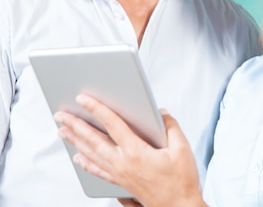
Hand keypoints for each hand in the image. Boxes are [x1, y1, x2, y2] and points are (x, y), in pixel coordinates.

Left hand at [54, 94, 206, 206]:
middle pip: (93, 141)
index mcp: (136, 153)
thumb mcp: (182, 149)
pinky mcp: (121, 183)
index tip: (84, 99)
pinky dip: (85, 162)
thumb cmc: (181, 181)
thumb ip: (171, 127)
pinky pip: (97, 170)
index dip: (97, 109)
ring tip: (63, 131)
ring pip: (91, 155)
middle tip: (62, 115)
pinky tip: (78, 157)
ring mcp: (119, 175)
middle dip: (76, 125)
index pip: (112, 125)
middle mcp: (123, 164)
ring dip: (75, 141)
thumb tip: (161, 113)